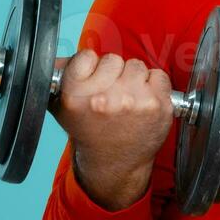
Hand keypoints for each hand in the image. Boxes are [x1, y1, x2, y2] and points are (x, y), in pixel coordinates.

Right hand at [52, 50, 173, 209]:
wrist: (114, 163)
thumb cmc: (90, 132)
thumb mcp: (63, 109)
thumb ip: (60, 79)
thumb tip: (62, 58)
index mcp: (76, 96)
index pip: (87, 56)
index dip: (92, 67)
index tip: (94, 81)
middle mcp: (104, 99)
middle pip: (114, 59)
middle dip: (114, 74)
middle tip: (112, 95)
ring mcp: (133, 102)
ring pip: (137, 66)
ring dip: (134, 79)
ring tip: (128, 100)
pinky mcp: (157, 106)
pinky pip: (159, 75)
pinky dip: (154, 85)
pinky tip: (144, 103)